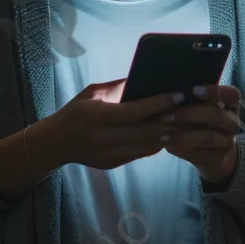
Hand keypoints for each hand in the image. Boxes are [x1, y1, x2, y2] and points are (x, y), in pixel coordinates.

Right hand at [37, 78, 185, 170]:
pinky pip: (139, 155)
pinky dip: (155, 145)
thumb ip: (117, 87)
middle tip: (190, 111)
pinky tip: (167, 136)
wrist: (54, 143)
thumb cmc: (74, 112)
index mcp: (97, 116)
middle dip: (170, 121)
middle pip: (145, 132)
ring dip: (167, 136)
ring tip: (185, 124)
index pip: (135, 111)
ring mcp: (108, 154)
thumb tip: (143, 79)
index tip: (178, 95)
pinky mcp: (111, 164)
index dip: (159, 103)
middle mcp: (103, 137)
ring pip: (146, 147)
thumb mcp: (91, 93)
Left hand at [155, 83, 242, 185]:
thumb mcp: (198, 108)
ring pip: (208, 136)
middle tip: (165, 116)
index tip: (193, 90)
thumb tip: (166, 94)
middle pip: (215, 114)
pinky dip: (182, 148)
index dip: (213, 91)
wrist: (210, 154)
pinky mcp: (218, 158)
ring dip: (182, 135)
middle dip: (188, 114)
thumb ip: (188, 100)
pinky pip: (200, 153)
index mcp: (230, 103)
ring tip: (162, 134)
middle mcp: (232, 122)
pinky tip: (167, 145)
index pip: (231, 93)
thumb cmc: (199, 122)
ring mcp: (227, 142)